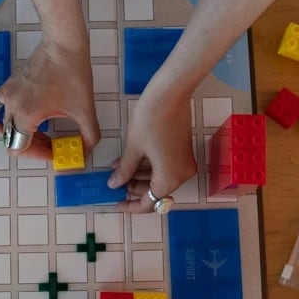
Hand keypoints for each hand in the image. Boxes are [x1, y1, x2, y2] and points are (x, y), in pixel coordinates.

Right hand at [0, 37, 99, 160]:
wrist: (63, 45)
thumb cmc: (73, 73)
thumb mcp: (86, 110)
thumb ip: (89, 136)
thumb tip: (86, 151)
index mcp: (27, 115)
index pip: (21, 149)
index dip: (39, 156)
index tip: (54, 153)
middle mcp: (12, 106)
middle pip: (13, 140)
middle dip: (34, 147)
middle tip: (52, 144)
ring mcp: (8, 95)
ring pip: (2, 126)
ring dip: (18, 135)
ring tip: (37, 133)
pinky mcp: (9, 85)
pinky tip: (7, 120)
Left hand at [109, 89, 196, 213]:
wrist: (170, 93)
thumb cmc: (150, 119)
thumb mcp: (134, 148)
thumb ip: (125, 170)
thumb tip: (115, 184)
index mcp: (170, 178)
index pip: (149, 204)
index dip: (130, 206)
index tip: (115, 203)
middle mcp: (181, 175)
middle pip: (156, 193)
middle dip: (134, 189)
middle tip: (115, 183)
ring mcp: (184, 163)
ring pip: (159, 180)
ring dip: (139, 177)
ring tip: (117, 169)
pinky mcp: (183, 152)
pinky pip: (165, 168)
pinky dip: (148, 167)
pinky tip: (129, 161)